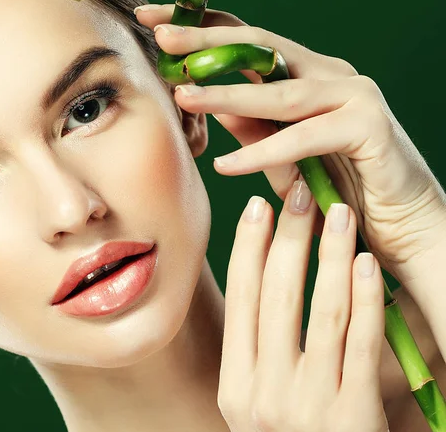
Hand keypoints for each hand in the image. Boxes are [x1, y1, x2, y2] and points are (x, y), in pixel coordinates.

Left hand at [135, 4, 445, 279]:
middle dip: (206, 40)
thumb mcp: (280, 153)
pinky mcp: (369, 127)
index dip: (199, 28)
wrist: (400, 222)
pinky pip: (306, 137)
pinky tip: (227, 165)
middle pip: (260, 46)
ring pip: (280, 91)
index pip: (246, 40)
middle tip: (161, 36)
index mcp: (305, 73)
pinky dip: (265, 152)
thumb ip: (250, 126)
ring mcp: (353, 95)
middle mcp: (329, 74)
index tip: (152, 22)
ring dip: (227, 94)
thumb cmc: (338, 186)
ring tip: (182, 96)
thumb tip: (208, 103)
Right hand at [217, 178, 387, 431]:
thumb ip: (257, 349)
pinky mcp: (355, 417)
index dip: (248, 246)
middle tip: (300, 193)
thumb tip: (262, 273)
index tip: (257, 205)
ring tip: (339, 212)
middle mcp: (264, 394)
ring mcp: (310, 406)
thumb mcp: (258, 401)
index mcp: (235, 385)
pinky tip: (367, 263)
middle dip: (288, 236)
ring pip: (323, 310)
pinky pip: (362, 342)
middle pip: (277, 295)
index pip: (240, 298)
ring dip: (331, 254)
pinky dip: (367, 297)